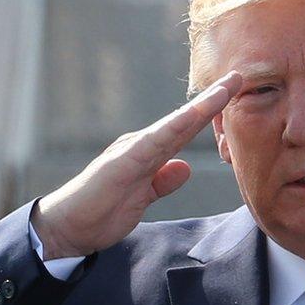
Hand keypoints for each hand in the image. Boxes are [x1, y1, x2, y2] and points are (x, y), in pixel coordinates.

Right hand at [31, 72, 241, 259]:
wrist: (66, 227)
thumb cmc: (100, 212)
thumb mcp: (142, 199)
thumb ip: (162, 182)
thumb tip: (185, 167)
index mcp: (148, 154)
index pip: (184, 130)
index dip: (210, 113)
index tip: (235, 95)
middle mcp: (141, 145)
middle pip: (184, 120)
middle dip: (212, 99)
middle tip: (239, 77)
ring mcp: (131, 151)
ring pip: (173, 125)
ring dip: (200, 108)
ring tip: (225, 90)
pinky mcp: (121, 164)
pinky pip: (153, 144)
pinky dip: (173, 129)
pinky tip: (191, 117)